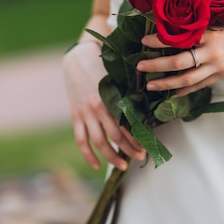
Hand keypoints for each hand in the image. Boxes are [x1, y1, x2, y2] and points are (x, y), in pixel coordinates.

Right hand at [63, 41, 145, 169]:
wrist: (78, 58)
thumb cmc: (104, 66)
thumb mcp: (118, 79)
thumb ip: (127, 97)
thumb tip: (144, 116)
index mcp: (112, 98)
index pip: (129, 125)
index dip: (139, 139)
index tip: (148, 147)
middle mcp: (98, 108)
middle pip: (116, 137)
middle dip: (131, 150)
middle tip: (141, 158)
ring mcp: (85, 113)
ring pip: (99, 142)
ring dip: (112, 157)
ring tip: (123, 166)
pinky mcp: (75, 116)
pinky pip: (81, 140)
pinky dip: (88, 155)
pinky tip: (96, 165)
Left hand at [136, 18, 223, 95]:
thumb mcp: (221, 15)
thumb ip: (199, 19)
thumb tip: (172, 17)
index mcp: (210, 34)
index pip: (179, 39)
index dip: (159, 41)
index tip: (143, 40)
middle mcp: (212, 53)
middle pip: (178, 63)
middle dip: (156, 66)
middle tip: (139, 67)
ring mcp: (217, 67)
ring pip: (187, 80)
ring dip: (166, 84)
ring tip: (150, 85)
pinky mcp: (222, 75)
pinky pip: (199, 86)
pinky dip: (184, 90)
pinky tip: (171, 93)